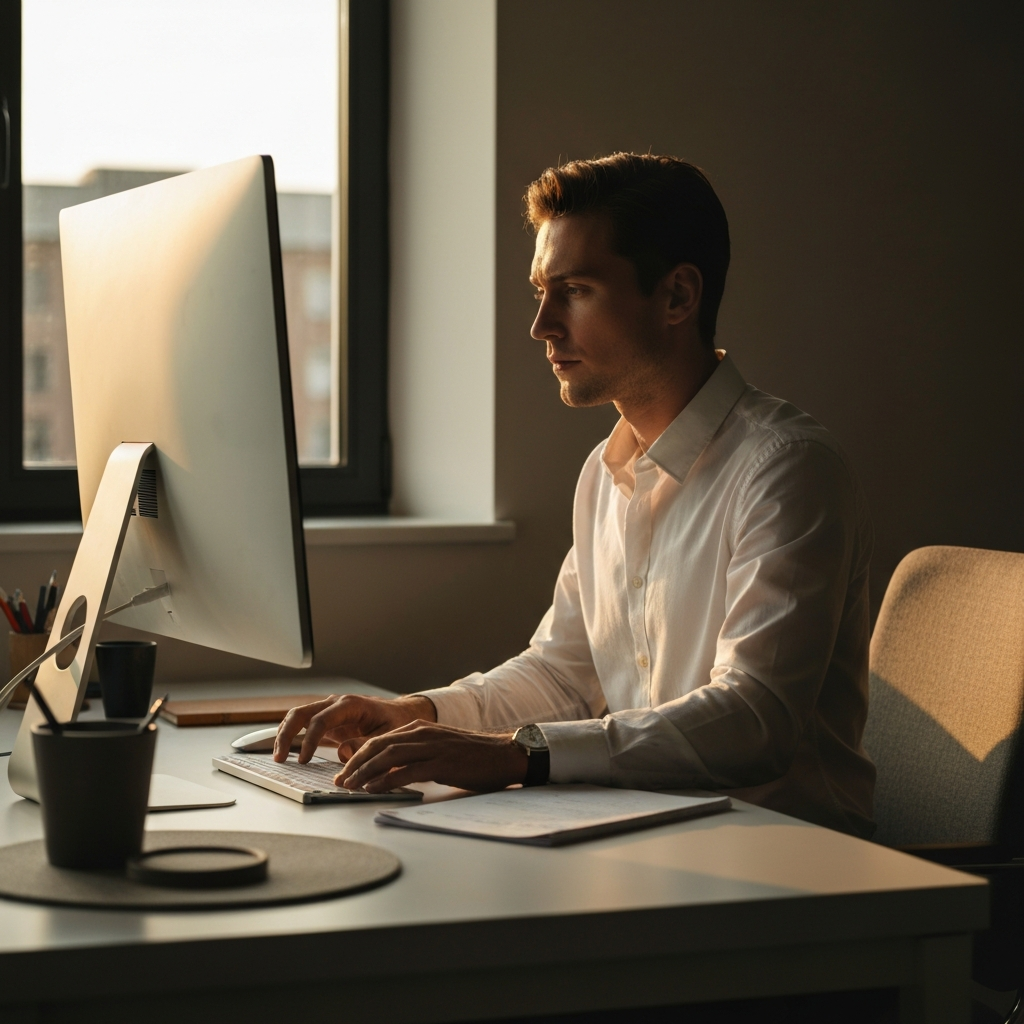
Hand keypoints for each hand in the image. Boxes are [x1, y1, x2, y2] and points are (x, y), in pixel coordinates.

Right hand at [273, 693, 436, 763]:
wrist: (401, 714)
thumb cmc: (396, 722)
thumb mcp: (388, 735)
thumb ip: (366, 744)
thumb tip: (342, 752)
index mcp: (350, 705)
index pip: (321, 720)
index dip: (309, 740)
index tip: (304, 760)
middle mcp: (336, 704)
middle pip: (301, 713)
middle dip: (287, 733)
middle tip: (279, 757)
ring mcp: (330, 711)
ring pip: (298, 716)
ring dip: (285, 734)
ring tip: (278, 756)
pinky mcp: (328, 722)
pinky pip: (304, 725)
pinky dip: (292, 736)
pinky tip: (286, 752)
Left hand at [335, 722, 528, 793]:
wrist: (504, 754)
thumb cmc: (473, 756)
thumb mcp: (438, 750)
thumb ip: (414, 757)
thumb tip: (388, 773)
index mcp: (419, 728)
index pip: (379, 740)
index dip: (357, 756)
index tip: (344, 772)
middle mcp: (422, 733)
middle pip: (377, 746)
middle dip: (354, 764)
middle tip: (339, 781)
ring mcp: (432, 747)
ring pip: (388, 756)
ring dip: (365, 772)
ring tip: (349, 787)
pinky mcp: (442, 763)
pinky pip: (407, 771)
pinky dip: (387, 780)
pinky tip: (374, 789)